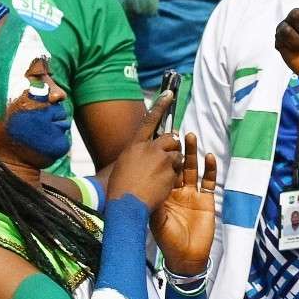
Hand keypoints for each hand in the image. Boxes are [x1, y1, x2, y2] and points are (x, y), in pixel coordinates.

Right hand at [105, 92, 182, 212]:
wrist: (126, 205)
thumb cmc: (119, 189)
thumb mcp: (124, 165)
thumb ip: (137, 154)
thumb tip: (145, 149)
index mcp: (134, 145)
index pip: (149, 121)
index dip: (160, 106)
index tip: (169, 93)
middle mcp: (149, 149)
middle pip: (170, 138)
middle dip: (172, 146)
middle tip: (165, 158)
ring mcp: (161, 159)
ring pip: (177, 154)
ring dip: (173, 162)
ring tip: (161, 176)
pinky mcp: (170, 171)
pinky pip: (178, 169)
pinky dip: (174, 175)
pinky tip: (163, 185)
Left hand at [151, 132, 218, 276]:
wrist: (186, 256)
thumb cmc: (168, 240)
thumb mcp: (155, 220)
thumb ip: (154, 202)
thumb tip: (145, 184)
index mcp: (162, 194)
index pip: (161, 170)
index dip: (160, 156)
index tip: (158, 140)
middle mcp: (176, 191)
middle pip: (176, 165)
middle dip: (176, 149)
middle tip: (176, 133)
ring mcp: (192, 194)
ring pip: (192, 169)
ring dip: (192, 153)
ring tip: (191, 137)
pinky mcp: (206, 199)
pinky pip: (209, 181)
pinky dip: (210, 169)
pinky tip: (209, 157)